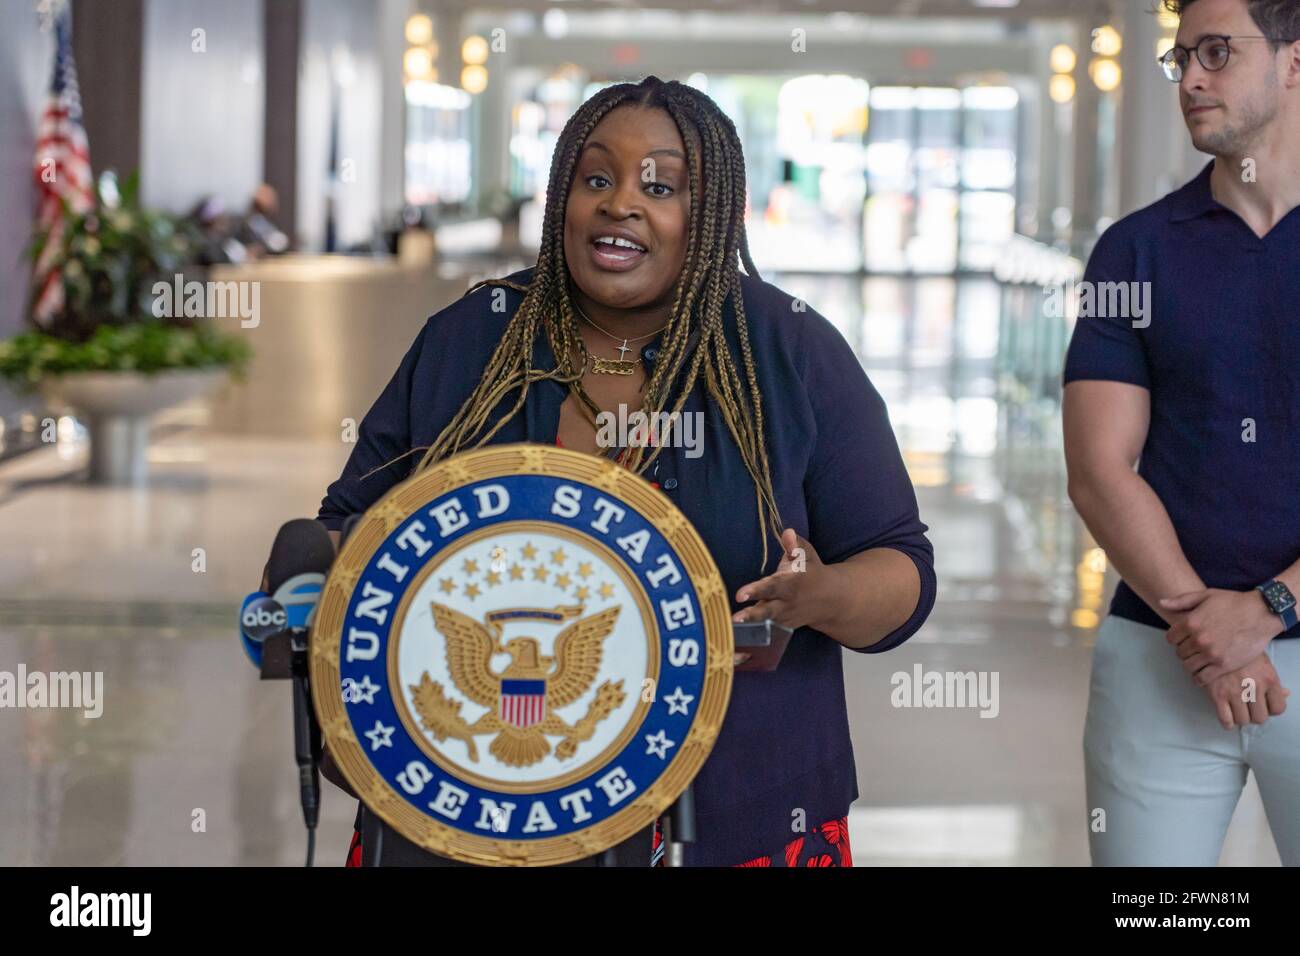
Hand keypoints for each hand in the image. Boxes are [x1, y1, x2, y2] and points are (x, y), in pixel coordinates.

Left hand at [732, 528, 831, 630]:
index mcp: (792, 582)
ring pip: (765, 623)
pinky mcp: (783, 626)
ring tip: (731, 626)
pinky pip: (767, 630)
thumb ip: (795, 544)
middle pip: (768, 610)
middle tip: (735, 618)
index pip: (772, 587)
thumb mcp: (807, 554)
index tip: (739, 595)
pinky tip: (736, 633)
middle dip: (752, 614)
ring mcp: (785, 616)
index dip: (756, 590)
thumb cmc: (812, 571)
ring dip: (748, 626)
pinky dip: (754, 632)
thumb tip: (787, 532)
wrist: (830, 599)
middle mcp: (788, 602)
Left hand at [1159, 587, 1280, 685]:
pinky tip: (1203, 674)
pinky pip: (1202, 678)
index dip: (1176, 638)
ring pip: (1188, 665)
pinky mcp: (1223, 665)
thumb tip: (1161, 602)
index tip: (1183, 639)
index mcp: (1191, 622)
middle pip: (1180, 652)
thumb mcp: (1206, 596)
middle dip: (1184, 651)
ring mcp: (1211, 653)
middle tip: (1193, 650)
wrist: (1261, 614)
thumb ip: (1181, 601)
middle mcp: (1198, 639)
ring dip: (1192, 663)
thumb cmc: (1234, 602)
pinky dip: (1199, 678)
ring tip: (1199, 660)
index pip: (1171, 638)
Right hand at [1201, 653, 1289, 729]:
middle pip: (1260, 718)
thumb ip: (1274, 680)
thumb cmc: (1240, 648)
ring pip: (1243, 721)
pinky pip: (1226, 720)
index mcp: (1269, 678)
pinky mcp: (1216, 694)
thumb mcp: (1262, 660)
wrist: (1215, 637)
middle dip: (1254, 714)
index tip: (1264, 705)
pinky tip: (1225, 712)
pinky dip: (1227, 721)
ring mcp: (1235, 692)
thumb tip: (1286, 694)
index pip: (1278, 709)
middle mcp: (1254, 687)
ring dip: (1240, 717)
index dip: (1271, 709)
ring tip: (1236, 708)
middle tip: (1248, 706)